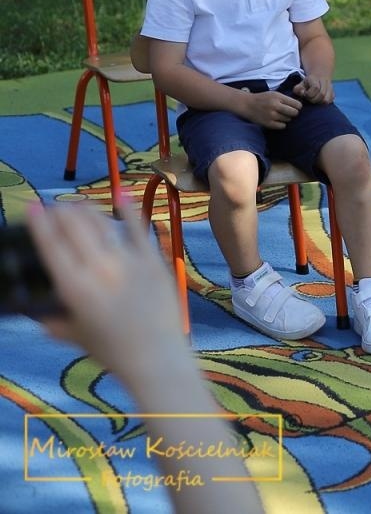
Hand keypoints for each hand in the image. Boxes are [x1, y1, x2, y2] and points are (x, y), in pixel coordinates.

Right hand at [29, 200, 187, 377]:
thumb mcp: (75, 336)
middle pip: (75, 228)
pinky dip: (128, 210)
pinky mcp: (153, 260)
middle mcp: (98, 268)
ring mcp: (128, 261)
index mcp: (74, 287)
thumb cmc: (112, 350)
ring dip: (86, 210)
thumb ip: (55, 322)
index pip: (52, 246)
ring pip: (102, 225)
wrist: (155, 356)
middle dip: (61, 212)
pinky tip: (120, 195)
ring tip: (77, 204)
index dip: (40, 223)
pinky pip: (139, 229)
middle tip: (54, 206)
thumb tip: (40, 316)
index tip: (33, 208)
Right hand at [236, 87, 301, 128]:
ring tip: (280, 115)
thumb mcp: (275, 94)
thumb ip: (286, 99)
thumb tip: (300, 106)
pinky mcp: (267, 123)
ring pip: (288, 120)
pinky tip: (277, 120)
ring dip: (287, 118)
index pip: (297, 104)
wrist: (247, 104)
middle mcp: (275, 106)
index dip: (298, 107)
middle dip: (294, 113)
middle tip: (290, 112)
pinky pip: (282, 126)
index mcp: (278, 97)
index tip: (295, 107)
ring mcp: (271, 115)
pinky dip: (281, 124)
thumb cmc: (263, 98)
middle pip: (294, 113)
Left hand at [293, 74, 332, 104]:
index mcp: (315, 78)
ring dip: (319, 102)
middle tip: (309, 99)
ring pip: (327, 100)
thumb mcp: (299, 85)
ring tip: (315, 100)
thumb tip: (302, 93)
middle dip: (313, 99)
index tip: (305, 95)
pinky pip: (330, 101)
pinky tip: (319, 101)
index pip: (316, 87)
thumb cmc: (306, 84)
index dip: (309, 93)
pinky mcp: (333, 94)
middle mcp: (324, 81)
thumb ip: (298, 89)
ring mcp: (330, 87)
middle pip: (322, 94)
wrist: (317, 78)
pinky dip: (324, 103)